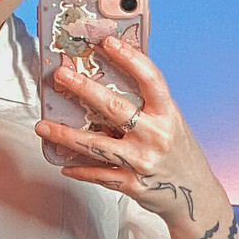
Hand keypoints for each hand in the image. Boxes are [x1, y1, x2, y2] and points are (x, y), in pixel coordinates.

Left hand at [36, 36, 214, 227]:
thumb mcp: (171, 123)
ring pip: (97, 145)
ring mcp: (142, 162)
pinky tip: (63, 163)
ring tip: (43, 126)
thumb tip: (115, 76)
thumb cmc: (179, 154)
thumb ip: (148, 105)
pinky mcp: (132, 184)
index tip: (108, 43)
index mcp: (168, 115)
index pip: (150, 80)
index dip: (130, 58)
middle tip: (62, 76)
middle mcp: (156, 136)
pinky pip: (99, 175)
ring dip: (66, 136)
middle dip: (84, 89)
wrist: (195, 195)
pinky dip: (80, 170)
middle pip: (114, 108)